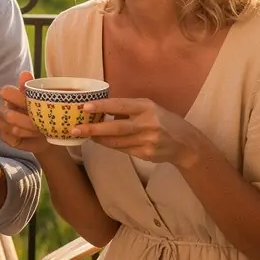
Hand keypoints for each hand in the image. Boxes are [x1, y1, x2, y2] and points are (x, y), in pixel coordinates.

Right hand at [0, 70, 49, 154]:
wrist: (49, 135)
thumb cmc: (45, 115)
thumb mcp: (42, 100)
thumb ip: (31, 88)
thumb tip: (24, 73)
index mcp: (12, 97)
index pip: (5, 92)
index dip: (15, 97)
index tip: (29, 103)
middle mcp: (5, 109)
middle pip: (6, 113)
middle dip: (25, 119)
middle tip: (40, 122)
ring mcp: (3, 123)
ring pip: (10, 126)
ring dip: (27, 130)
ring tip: (40, 130)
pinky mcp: (5, 137)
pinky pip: (10, 137)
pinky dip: (23, 138)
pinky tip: (32, 136)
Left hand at [70, 96, 201, 166]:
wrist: (184, 143)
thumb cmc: (162, 120)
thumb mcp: (149, 108)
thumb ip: (128, 108)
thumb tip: (101, 109)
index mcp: (147, 107)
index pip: (121, 105)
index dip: (102, 106)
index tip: (85, 107)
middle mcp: (147, 123)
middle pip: (115, 128)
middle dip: (93, 129)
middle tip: (75, 129)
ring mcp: (147, 141)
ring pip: (116, 142)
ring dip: (98, 139)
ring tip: (84, 135)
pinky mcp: (146, 154)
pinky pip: (122, 149)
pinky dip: (110, 145)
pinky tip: (101, 142)